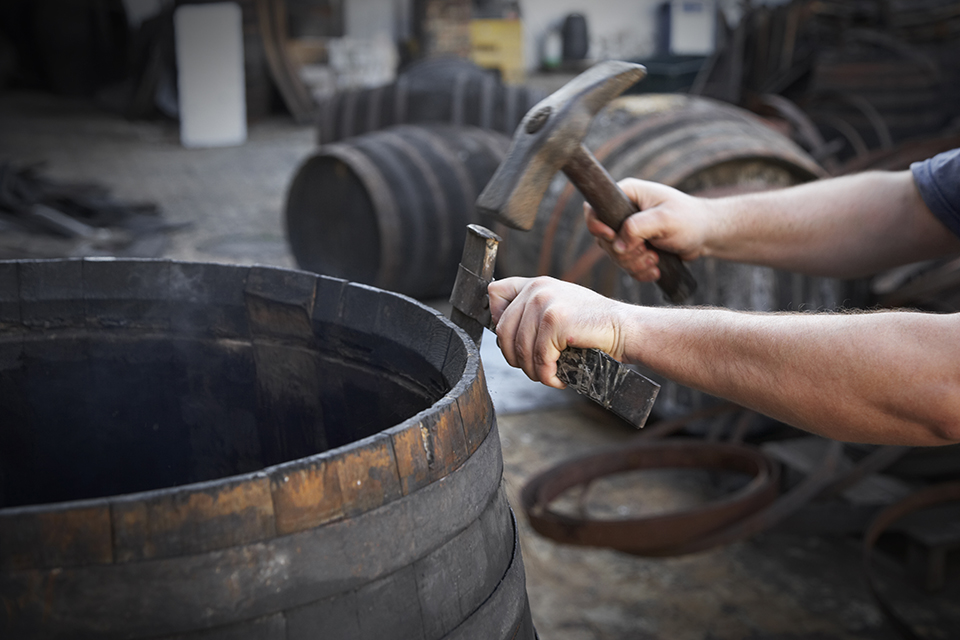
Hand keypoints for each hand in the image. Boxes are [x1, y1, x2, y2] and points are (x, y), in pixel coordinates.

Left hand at [488, 276, 628, 388]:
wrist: (624, 329)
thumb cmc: (592, 325)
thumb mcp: (558, 307)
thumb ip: (531, 312)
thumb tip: (501, 333)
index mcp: (535, 284)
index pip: (495, 293)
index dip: (496, 319)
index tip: (512, 338)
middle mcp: (537, 289)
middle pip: (502, 330)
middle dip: (515, 357)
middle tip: (533, 368)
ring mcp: (545, 304)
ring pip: (520, 349)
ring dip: (532, 371)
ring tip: (548, 375)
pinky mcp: (555, 322)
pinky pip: (539, 358)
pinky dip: (547, 375)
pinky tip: (558, 378)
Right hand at [585, 178, 710, 281]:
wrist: (707, 234)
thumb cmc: (690, 219)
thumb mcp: (664, 219)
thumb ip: (637, 228)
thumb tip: (617, 246)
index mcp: (626, 194)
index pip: (594, 208)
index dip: (597, 226)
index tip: (613, 237)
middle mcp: (623, 212)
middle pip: (603, 239)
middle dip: (625, 252)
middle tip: (648, 251)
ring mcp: (628, 231)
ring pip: (615, 255)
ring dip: (634, 263)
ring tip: (655, 260)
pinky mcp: (635, 247)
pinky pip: (626, 265)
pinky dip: (639, 271)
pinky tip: (655, 269)